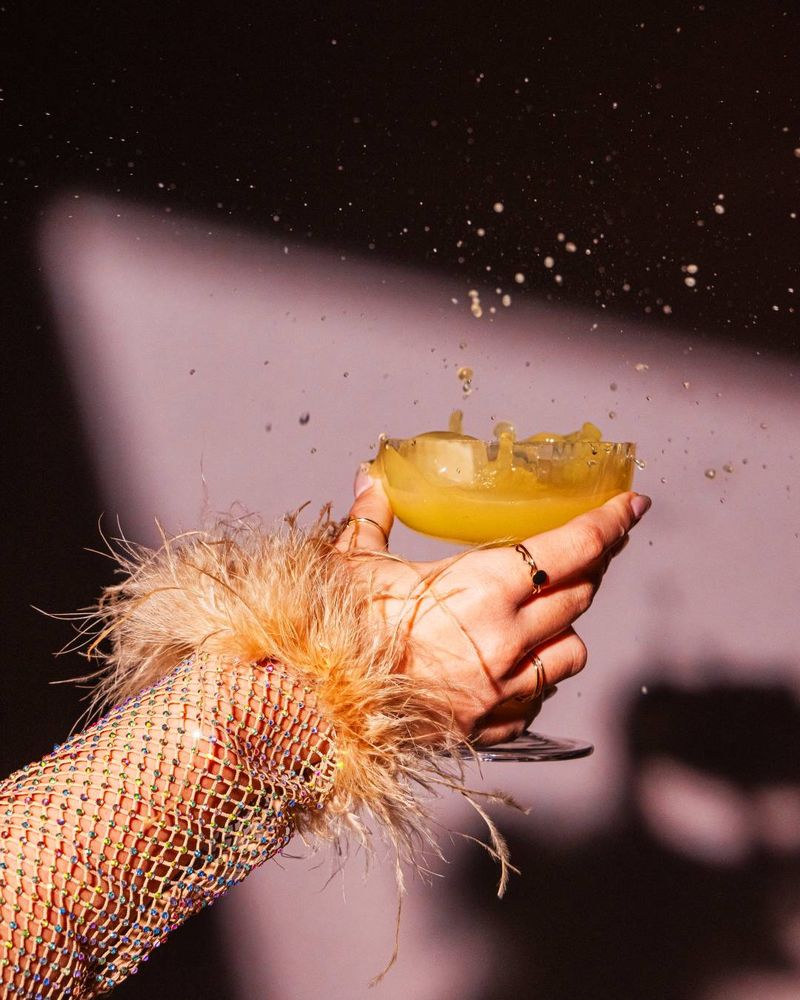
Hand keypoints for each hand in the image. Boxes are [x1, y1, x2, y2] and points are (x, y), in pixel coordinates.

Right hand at [336, 468, 649, 745]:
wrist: (318, 711)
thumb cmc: (336, 633)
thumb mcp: (354, 563)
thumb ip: (373, 516)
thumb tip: (371, 478)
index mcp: (483, 588)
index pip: (571, 549)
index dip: (608, 524)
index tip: (630, 506)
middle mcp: (507, 638)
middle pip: (581, 595)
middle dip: (593, 566)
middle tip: (592, 548)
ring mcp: (503, 687)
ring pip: (572, 651)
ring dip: (568, 626)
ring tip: (549, 612)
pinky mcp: (490, 725)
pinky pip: (539, 697)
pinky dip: (539, 676)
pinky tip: (520, 665)